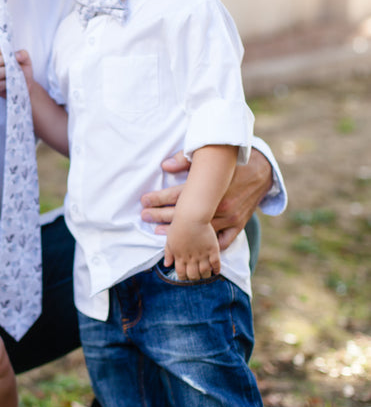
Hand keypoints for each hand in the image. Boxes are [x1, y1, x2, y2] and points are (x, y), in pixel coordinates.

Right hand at [0, 46, 33, 98]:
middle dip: (2, 61)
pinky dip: (6, 82)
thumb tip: (18, 55)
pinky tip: (12, 82)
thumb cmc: (24, 70)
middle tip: (12, 63)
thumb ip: (23, 54)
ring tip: (14, 72)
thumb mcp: (26, 60)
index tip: (9, 54)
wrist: (27, 84)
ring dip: (4, 72)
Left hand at [141, 148, 272, 248]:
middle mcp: (219, 205)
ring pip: (199, 231)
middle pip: (184, 215)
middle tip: (144, 217)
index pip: (178, 196)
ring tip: (158, 234)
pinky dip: (207, 247)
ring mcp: (229, 218)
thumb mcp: (211, 157)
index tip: (144, 201)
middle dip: (160, 215)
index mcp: (211, 188)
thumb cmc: (233, 164)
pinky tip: (192, 249)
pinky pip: (222, 242)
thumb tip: (165, 165)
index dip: (158, 199)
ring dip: (177, 233)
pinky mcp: (238, 225)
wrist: (262, 172)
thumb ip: (187, 160)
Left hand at [164, 220, 220, 279]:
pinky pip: (216, 264)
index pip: (181, 273)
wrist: (191, 216)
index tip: (186, 277)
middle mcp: (191, 258)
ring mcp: (202, 255)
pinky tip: (216, 271)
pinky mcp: (213, 250)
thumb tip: (166, 265)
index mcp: (180, 257)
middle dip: (195, 278)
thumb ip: (168, 254)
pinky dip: (216, 269)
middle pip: (193, 275)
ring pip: (205, 272)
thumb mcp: (169, 240)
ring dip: (206, 275)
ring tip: (206, 274)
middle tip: (197, 277)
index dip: (184, 278)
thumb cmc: (178, 226)